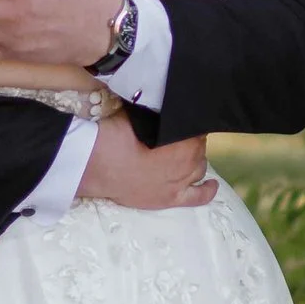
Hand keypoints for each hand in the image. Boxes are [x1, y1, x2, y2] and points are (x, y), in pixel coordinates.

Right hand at [75, 117, 215, 209]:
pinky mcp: (170, 199)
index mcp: (182, 140)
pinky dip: (208, 190)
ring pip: (199, 168)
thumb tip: (163, 104)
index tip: (180, 119)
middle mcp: (187, 162)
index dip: (188, 123)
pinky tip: (212, 184)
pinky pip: (198, 197)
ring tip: (182, 154)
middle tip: (174, 135)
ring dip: (195, 159)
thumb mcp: (134, 115)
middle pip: (199, 147)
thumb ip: (155, 112)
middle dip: (190, 139)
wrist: (92, 165)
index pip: (196, 128)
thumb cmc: (111, 137)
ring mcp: (179, 183)